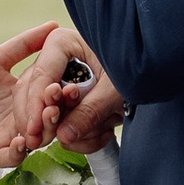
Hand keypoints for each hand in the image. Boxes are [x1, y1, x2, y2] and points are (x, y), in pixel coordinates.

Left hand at [0, 22, 68, 169]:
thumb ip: (24, 44)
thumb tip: (54, 25)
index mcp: (26, 97)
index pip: (52, 98)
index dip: (62, 94)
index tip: (68, 85)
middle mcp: (22, 119)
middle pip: (49, 121)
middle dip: (56, 113)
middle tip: (56, 103)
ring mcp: (10, 137)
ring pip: (37, 141)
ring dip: (43, 131)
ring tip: (44, 117)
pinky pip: (13, 158)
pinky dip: (19, 152)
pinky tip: (20, 139)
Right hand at [17, 28, 125, 159]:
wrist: (149, 76)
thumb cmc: (135, 70)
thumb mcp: (115, 90)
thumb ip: (90, 111)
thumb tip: (64, 136)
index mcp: (62, 44)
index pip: (41, 76)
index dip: (35, 106)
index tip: (34, 131)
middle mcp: (54, 61)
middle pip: (34, 96)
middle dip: (50, 123)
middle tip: (56, 140)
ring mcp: (57, 82)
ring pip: (46, 115)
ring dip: (74, 131)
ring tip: (104, 129)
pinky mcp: (65, 103)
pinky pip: (60, 125)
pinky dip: (82, 136)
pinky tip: (105, 131)